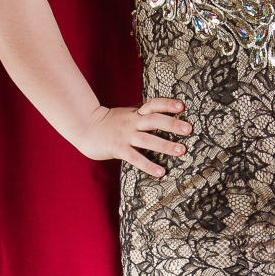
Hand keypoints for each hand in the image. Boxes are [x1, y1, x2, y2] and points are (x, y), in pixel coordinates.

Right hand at [74, 98, 191, 176]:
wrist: (85, 126)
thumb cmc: (110, 122)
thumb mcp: (127, 115)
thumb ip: (142, 117)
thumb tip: (164, 120)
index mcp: (136, 113)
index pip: (154, 104)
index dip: (167, 104)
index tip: (182, 106)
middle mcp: (132, 122)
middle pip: (155, 120)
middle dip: (173, 124)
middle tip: (189, 129)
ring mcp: (125, 135)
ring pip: (148, 140)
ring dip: (166, 145)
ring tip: (182, 150)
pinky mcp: (118, 149)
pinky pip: (136, 158)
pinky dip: (149, 165)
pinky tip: (161, 172)